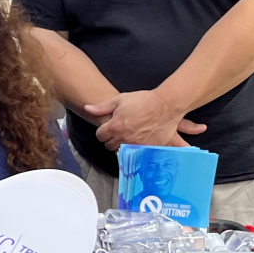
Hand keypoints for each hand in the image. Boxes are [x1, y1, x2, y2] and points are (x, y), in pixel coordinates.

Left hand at [84, 89, 207, 150]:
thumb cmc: (143, 100)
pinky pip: (136, 153)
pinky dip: (135, 149)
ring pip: (121, 151)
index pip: (100, 136)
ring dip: (122, 145)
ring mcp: (136, 144)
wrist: (166, 105)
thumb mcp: (120, 100)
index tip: (108, 128)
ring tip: (127, 136)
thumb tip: (87, 108)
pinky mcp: (148, 148)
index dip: (103, 131)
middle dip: (110, 139)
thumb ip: (102, 107)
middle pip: (109, 145)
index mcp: (115, 127)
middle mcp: (124, 138)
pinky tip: (137, 141)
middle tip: (117, 132)